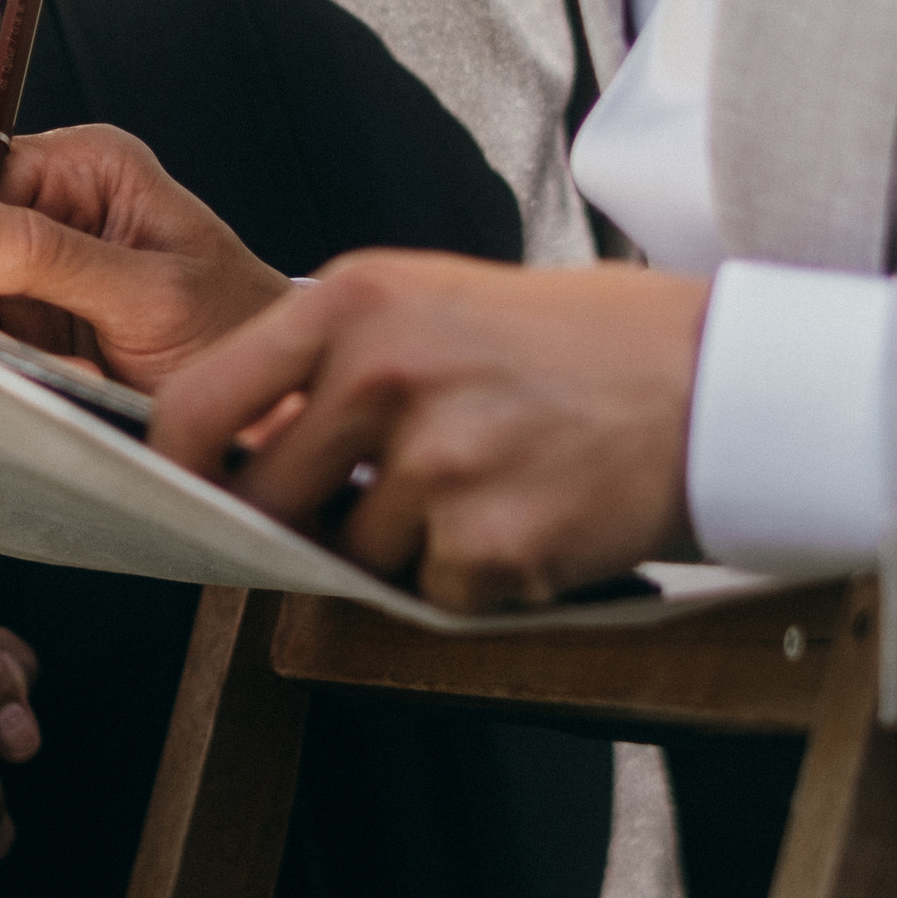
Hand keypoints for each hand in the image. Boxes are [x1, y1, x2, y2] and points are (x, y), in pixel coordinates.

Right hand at [0, 121, 288, 391]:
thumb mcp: (147, 293)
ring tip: (62, 365)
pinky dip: (3, 365)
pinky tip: (65, 374)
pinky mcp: (30, 317)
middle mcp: (52, 201)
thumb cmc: (236, 329)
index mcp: (83, 165)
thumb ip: (43, 256)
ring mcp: (36, 262)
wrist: (274, 399)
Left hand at [148, 254, 709, 613]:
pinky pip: (433, 595)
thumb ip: (332, 364)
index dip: (177, 467)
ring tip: (490, 484)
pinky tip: (531, 519)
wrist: (719, 383)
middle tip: (366, 504)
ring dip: (406, 546)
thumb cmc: (575, 344)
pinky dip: (474, 578)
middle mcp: (385, 374)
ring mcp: (439, 463)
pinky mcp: (491, 546)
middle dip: (297, 522)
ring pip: (354, 556)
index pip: (200, 407)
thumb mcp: (435, 306)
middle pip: (264, 501)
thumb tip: (236, 453)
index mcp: (356, 303)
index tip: (182, 492)